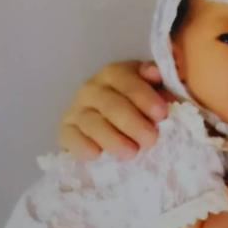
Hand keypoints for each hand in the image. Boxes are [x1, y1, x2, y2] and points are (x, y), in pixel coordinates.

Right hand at [58, 61, 172, 160]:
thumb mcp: (153, 91)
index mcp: (115, 73)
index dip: (144, 96)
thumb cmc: (139, 107)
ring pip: (92, 122)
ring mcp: (76, 109)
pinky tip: (96, 155)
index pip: (127, 80)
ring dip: (112, 138)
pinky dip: (82, 145)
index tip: (161, 114)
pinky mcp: (66, 130)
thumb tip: (154, 72)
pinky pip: (70, 136)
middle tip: (150, 139)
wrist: (111, 127)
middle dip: (132, 122)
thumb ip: (159, 83)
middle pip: (110, 104)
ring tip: (131, 153)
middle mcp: (92, 88)